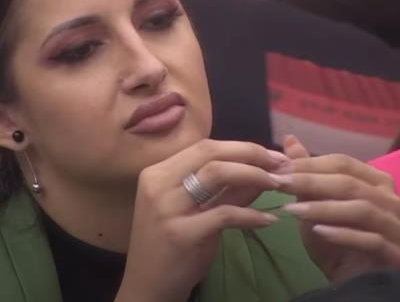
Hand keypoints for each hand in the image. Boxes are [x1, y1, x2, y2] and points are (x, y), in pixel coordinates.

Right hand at [115, 139, 291, 301]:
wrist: (147, 285)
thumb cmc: (170, 246)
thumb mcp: (193, 211)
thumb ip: (224, 190)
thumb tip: (262, 170)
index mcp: (158, 173)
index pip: (204, 147)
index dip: (241, 147)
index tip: (272, 154)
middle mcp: (158, 183)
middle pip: (210, 153)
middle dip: (251, 154)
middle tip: (282, 163)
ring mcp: (166, 207)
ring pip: (216, 174)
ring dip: (253, 175)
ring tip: (278, 184)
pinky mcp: (180, 233)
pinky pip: (224, 214)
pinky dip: (251, 214)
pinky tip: (269, 219)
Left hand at [279, 136, 399, 282]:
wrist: (353, 284)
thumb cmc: (335, 243)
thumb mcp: (315, 205)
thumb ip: (307, 174)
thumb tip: (291, 139)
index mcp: (376, 183)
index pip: (343, 164)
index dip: (308, 164)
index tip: (276, 169)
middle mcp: (392, 201)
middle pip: (351, 183)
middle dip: (310, 181)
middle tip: (277, 184)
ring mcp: (397, 227)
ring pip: (362, 209)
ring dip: (323, 208)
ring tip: (290, 210)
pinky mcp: (396, 253)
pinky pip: (372, 240)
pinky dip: (344, 234)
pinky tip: (317, 231)